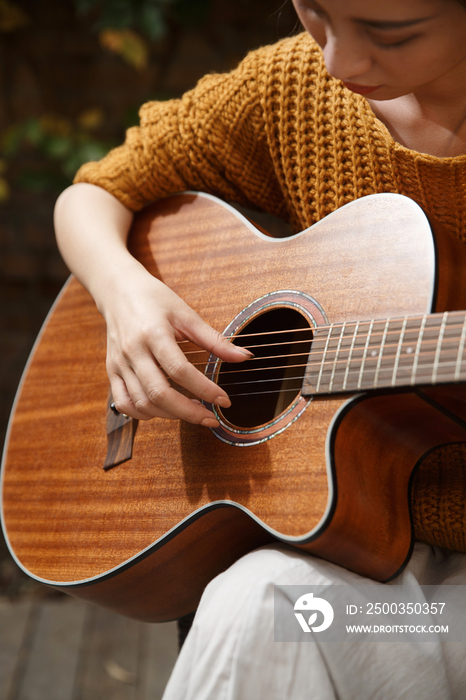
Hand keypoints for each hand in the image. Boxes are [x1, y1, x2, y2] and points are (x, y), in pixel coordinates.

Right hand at [102, 262, 251, 425]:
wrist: (119, 290)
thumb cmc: (154, 299)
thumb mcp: (186, 315)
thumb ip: (214, 340)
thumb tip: (244, 357)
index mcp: (153, 334)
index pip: (180, 370)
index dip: (204, 389)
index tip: (224, 400)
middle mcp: (133, 351)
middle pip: (159, 393)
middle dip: (188, 412)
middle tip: (211, 418)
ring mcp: (119, 364)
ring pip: (142, 402)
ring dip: (170, 415)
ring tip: (192, 412)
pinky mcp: (112, 371)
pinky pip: (124, 402)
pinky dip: (143, 413)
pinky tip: (163, 410)